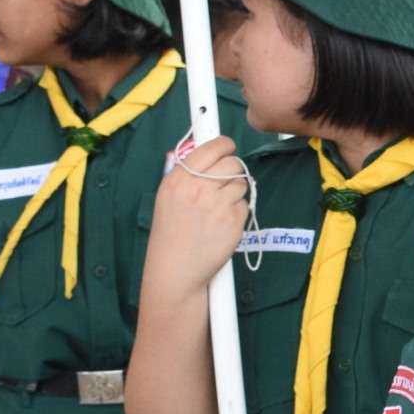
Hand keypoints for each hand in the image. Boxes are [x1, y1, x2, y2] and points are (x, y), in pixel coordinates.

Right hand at [146, 135, 250, 296]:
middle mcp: (198, 188)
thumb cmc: (172, 233)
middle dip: (233, 169)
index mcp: (178, 179)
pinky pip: (245, 205)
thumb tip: (211, 152)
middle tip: (226, 179)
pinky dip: (237, 212)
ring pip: (242, 183)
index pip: (211, 148)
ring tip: (218, 207)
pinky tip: (222, 223)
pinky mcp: (233, 221)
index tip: (228, 146)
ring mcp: (217, 204)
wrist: (175, 269)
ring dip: (235, 191)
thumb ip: (188, 173)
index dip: (224, 145)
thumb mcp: (168, 197)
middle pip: (232, 163)